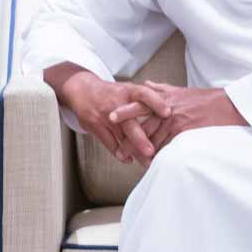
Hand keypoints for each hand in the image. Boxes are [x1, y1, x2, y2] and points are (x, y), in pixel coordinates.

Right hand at [47, 64, 171, 166]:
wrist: (82, 90)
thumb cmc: (112, 93)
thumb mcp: (128, 89)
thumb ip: (147, 98)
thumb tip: (169, 112)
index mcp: (127, 91)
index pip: (144, 94)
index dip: (156, 102)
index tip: (168, 113)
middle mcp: (116, 104)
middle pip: (129, 123)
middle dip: (140, 140)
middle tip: (151, 152)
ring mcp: (104, 116)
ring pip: (120, 138)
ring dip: (134, 152)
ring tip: (146, 162)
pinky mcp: (94, 126)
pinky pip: (109, 143)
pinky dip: (120, 153)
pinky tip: (128, 158)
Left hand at [121, 82, 247, 150]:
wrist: (228, 105)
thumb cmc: (205, 99)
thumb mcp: (181, 90)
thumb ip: (162, 89)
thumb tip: (147, 84)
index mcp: (164, 97)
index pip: (139, 103)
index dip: (125, 111)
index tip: (110, 118)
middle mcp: (166, 107)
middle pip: (142, 123)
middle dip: (129, 137)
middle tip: (118, 149)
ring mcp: (174, 119)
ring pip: (153, 136)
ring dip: (143, 150)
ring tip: (132, 160)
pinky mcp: (184, 130)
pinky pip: (167, 144)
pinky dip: (159, 154)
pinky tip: (153, 162)